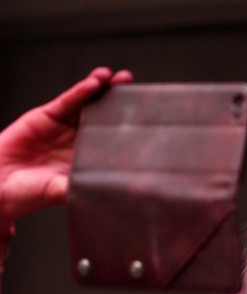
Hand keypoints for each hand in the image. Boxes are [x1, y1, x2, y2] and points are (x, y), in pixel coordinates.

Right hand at [0, 66, 132, 223]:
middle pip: (105, 118)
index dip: (130, 131)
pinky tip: (94, 83)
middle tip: (140, 92)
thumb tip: (118, 192)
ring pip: (88, 105)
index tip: (149, 122)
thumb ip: (86, 187)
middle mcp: (80, 142)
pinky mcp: (47, 116)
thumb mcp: (63, 192)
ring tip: (118, 79)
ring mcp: (65, 128)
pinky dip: (80, 92)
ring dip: (103, 90)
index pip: (115, 142)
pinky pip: (67, 101)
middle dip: (121, 104)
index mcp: (90, 160)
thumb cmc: (30, 195)